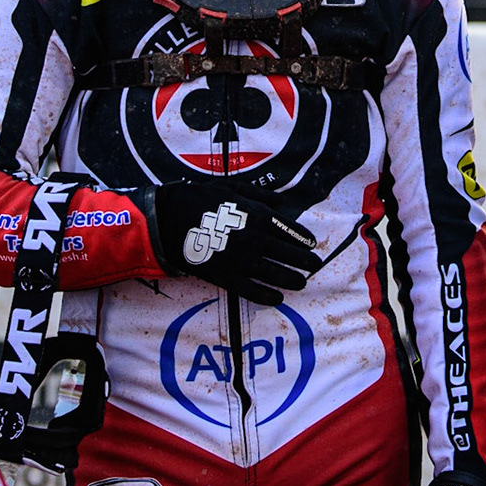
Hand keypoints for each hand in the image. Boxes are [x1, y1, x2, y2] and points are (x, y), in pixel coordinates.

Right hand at [142, 182, 320, 305]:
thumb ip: (259, 195)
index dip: (303, 238)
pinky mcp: (227, 277)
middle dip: (305, 261)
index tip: (312, 244)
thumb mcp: (232, 187)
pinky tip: (278, 298)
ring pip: (276, 274)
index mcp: (258, 215)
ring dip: (293, 279)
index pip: (290, 230)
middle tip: (316, 265)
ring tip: (302, 283)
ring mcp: (242, 260)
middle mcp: (256, 239)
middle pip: (289, 254)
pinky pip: (253, 291)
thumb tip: (282, 202)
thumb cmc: (200, 199)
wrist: (170, 219)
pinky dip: (268, 296)